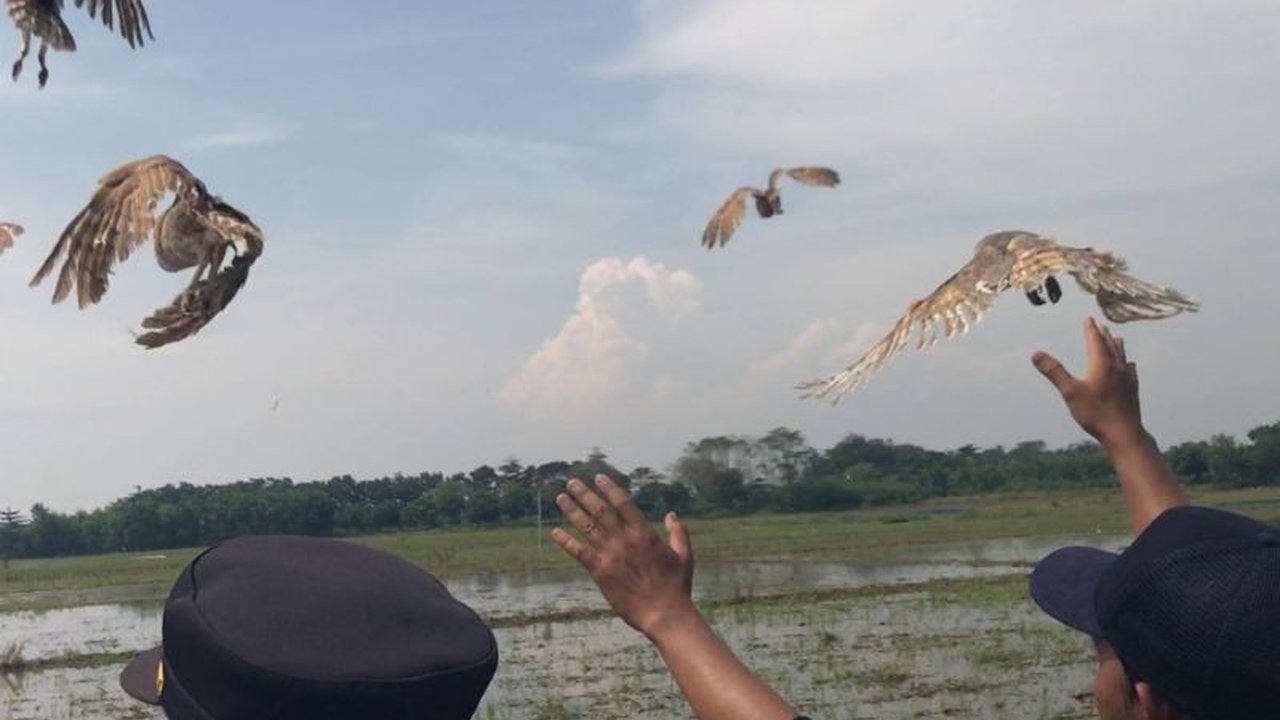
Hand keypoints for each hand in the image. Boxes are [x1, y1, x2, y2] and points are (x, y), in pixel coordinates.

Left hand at [553, 475, 695, 638]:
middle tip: (572, 482)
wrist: (664, 614)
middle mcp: (625, 541)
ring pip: (587, 527)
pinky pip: (579, 553)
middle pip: (600, 511)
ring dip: (572, 511)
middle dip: (584, 494)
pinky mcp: (600, 573)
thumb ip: (678, 532)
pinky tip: (556, 532)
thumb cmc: (677, 586)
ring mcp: (611, 556)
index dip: (609, 489)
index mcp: (645, 534)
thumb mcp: (684, 555)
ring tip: (561, 498)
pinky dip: (566, 541)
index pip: (623, 503)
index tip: (599, 478)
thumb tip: (671, 514)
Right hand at [1032, 317, 1143, 445]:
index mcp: (1101, 364)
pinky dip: (1127, 363)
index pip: (1095, 340)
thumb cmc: (1095, 413)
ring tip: (1116, 339)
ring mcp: (1127, 378)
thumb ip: (1053, 371)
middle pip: (1110, 346)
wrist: (1124, 433)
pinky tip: (1130, 366)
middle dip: (1104, 335)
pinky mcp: (1132, 390)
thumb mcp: (1069, 392)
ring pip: (1122, 356)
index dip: (1090, 329)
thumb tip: (1035, 354)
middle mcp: (1117, 367)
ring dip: (1117, 345)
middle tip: (1101, 326)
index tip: (1089, 319)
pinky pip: (1130, 370)